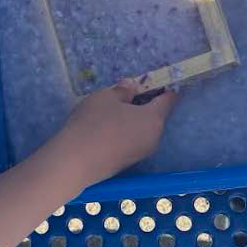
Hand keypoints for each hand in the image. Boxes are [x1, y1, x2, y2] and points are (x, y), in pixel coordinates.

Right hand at [48, 81, 178, 190]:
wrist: (77, 162)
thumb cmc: (94, 123)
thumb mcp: (106, 97)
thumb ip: (123, 90)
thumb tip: (132, 88)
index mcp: (154, 118)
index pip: (169, 100)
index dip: (164, 88)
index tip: (153, 82)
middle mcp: (155, 138)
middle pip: (155, 117)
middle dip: (144, 105)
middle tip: (123, 98)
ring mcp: (142, 154)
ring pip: (143, 131)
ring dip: (133, 121)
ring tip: (110, 115)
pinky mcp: (128, 164)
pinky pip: (132, 142)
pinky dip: (124, 134)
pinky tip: (105, 132)